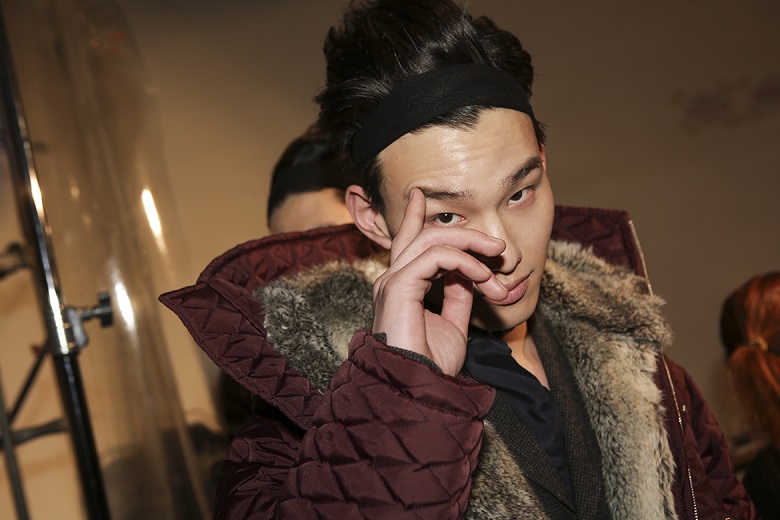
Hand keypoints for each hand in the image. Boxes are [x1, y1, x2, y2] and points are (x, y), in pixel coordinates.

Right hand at [372, 189, 507, 375]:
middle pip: (427, 237)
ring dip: (473, 247)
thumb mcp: (453, 325)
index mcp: (401, 288)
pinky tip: (483, 277)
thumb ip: (457, 297)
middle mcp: (392, 280)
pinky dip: (465, 262)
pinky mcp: (399, 286)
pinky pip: (438, 258)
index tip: (421, 196)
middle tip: (499, 247)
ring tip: (500, 261)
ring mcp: (393, 281)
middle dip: (466, 234)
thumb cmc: (431, 366)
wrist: (417, 390)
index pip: (409, 244)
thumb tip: (469, 277)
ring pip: (434, 241)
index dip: (416, 218)